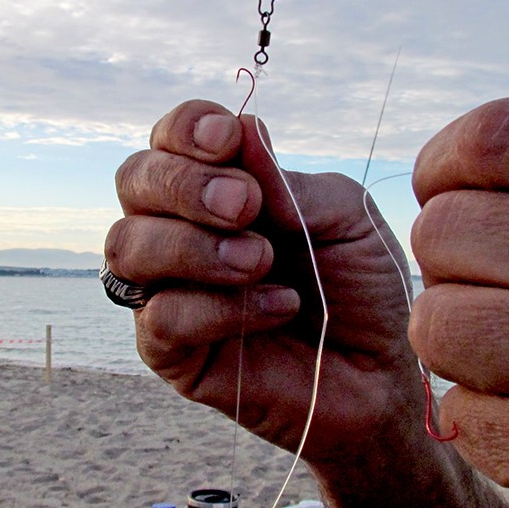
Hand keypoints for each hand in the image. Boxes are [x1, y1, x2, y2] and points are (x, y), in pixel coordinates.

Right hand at [108, 99, 508, 507]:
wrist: (381, 378)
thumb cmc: (362, 291)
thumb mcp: (348, 220)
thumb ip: (293, 183)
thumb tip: (242, 130)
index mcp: (219, 186)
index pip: (171, 137)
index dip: (187, 129)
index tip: (229, 140)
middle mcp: (181, 230)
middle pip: (134, 180)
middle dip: (184, 184)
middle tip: (247, 206)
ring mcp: (168, 290)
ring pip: (127, 246)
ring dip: (193, 246)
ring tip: (261, 261)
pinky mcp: (171, 352)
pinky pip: (159, 316)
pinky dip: (217, 307)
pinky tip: (278, 308)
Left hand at [409, 97, 508, 507]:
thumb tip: (455, 173)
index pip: (499, 136)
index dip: (443, 166)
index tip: (445, 197)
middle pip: (445, 229)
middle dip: (453, 271)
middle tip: (507, 306)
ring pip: (435, 320)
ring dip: (461, 352)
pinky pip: (458, 411)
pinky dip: (487, 427)